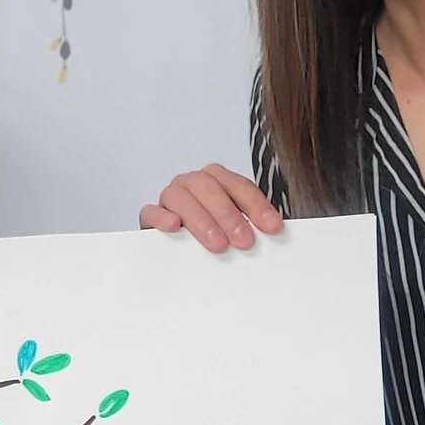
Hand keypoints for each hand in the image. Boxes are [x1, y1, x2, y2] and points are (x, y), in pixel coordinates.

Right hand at [139, 164, 284, 254]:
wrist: (180, 245)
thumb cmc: (214, 233)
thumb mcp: (235, 228)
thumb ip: (250, 226)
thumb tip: (272, 236)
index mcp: (217, 180)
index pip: (239, 186)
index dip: (257, 205)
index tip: (272, 227)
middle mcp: (193, 183)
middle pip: (209, 187)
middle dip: (229, 214)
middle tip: (244, 241)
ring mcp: (170, 196)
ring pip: (181, 196)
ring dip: (201, 219)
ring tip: (217, 243)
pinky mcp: (151, 215)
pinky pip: (151, 210)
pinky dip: (162, 216)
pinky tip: (175, 226)